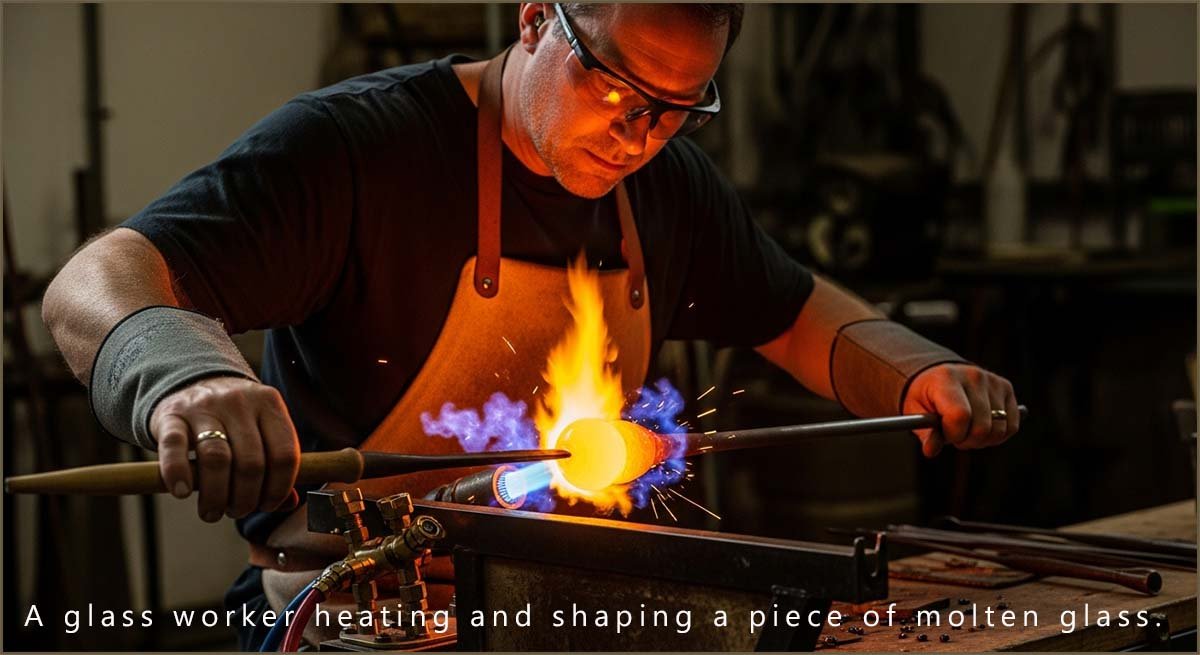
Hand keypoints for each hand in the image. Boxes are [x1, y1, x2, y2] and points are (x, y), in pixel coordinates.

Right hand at [150, 376, 300, 521]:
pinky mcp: (171, 415)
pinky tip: (183, 492)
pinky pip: (174, 447)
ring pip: (217, 458)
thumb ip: (276, 464)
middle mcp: (239, 402)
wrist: (191, 383)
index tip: (268, 505)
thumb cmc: (233, 419)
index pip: (285, 454)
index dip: (279, 488)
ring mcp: (204, 406)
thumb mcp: (260, 429)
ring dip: (216, 496)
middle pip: (251, 462)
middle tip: (237, 511)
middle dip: (246, 499)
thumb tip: (289, 503)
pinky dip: (179, 474)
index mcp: (269, 404)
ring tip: (212, 512)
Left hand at [903, 363, 1020, 457]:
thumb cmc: (927, 396)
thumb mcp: (916, 411)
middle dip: (966, 440)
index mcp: (947, 379)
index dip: (953, 434)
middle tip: (955, 434)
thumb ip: (925, 432)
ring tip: (967, 430)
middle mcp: (973, 376)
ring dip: (982, 440)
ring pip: (998, 430)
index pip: (960, 416)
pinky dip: (997, 436)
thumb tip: (931, 450)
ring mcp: (993, 381)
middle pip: (982, 427)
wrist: (940, 376)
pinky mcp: (1007, 388)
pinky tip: (982, 428)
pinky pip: (1011, 426)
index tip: (945, 434)